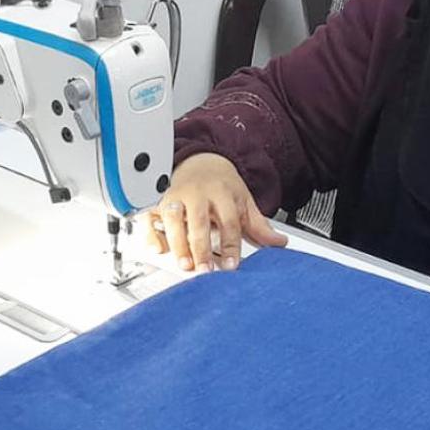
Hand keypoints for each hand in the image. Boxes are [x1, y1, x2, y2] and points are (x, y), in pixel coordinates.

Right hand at [143, 153, 286, 271]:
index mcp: (221, 193)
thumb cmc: (221, 184)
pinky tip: (158, 248)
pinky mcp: (157, 199)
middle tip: (205, 270)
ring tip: (184, 264)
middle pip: (199, 222)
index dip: (231, 245)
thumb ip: (257, 225)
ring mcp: (175, 195)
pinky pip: (150, 216)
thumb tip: (279, 243)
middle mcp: (197, 194)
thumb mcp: (242, 200)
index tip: (232, 265)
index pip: (229, 221)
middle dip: (201, 248)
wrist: (200, 159)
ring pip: (173, 219)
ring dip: (177, 243)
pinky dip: (152, 233)